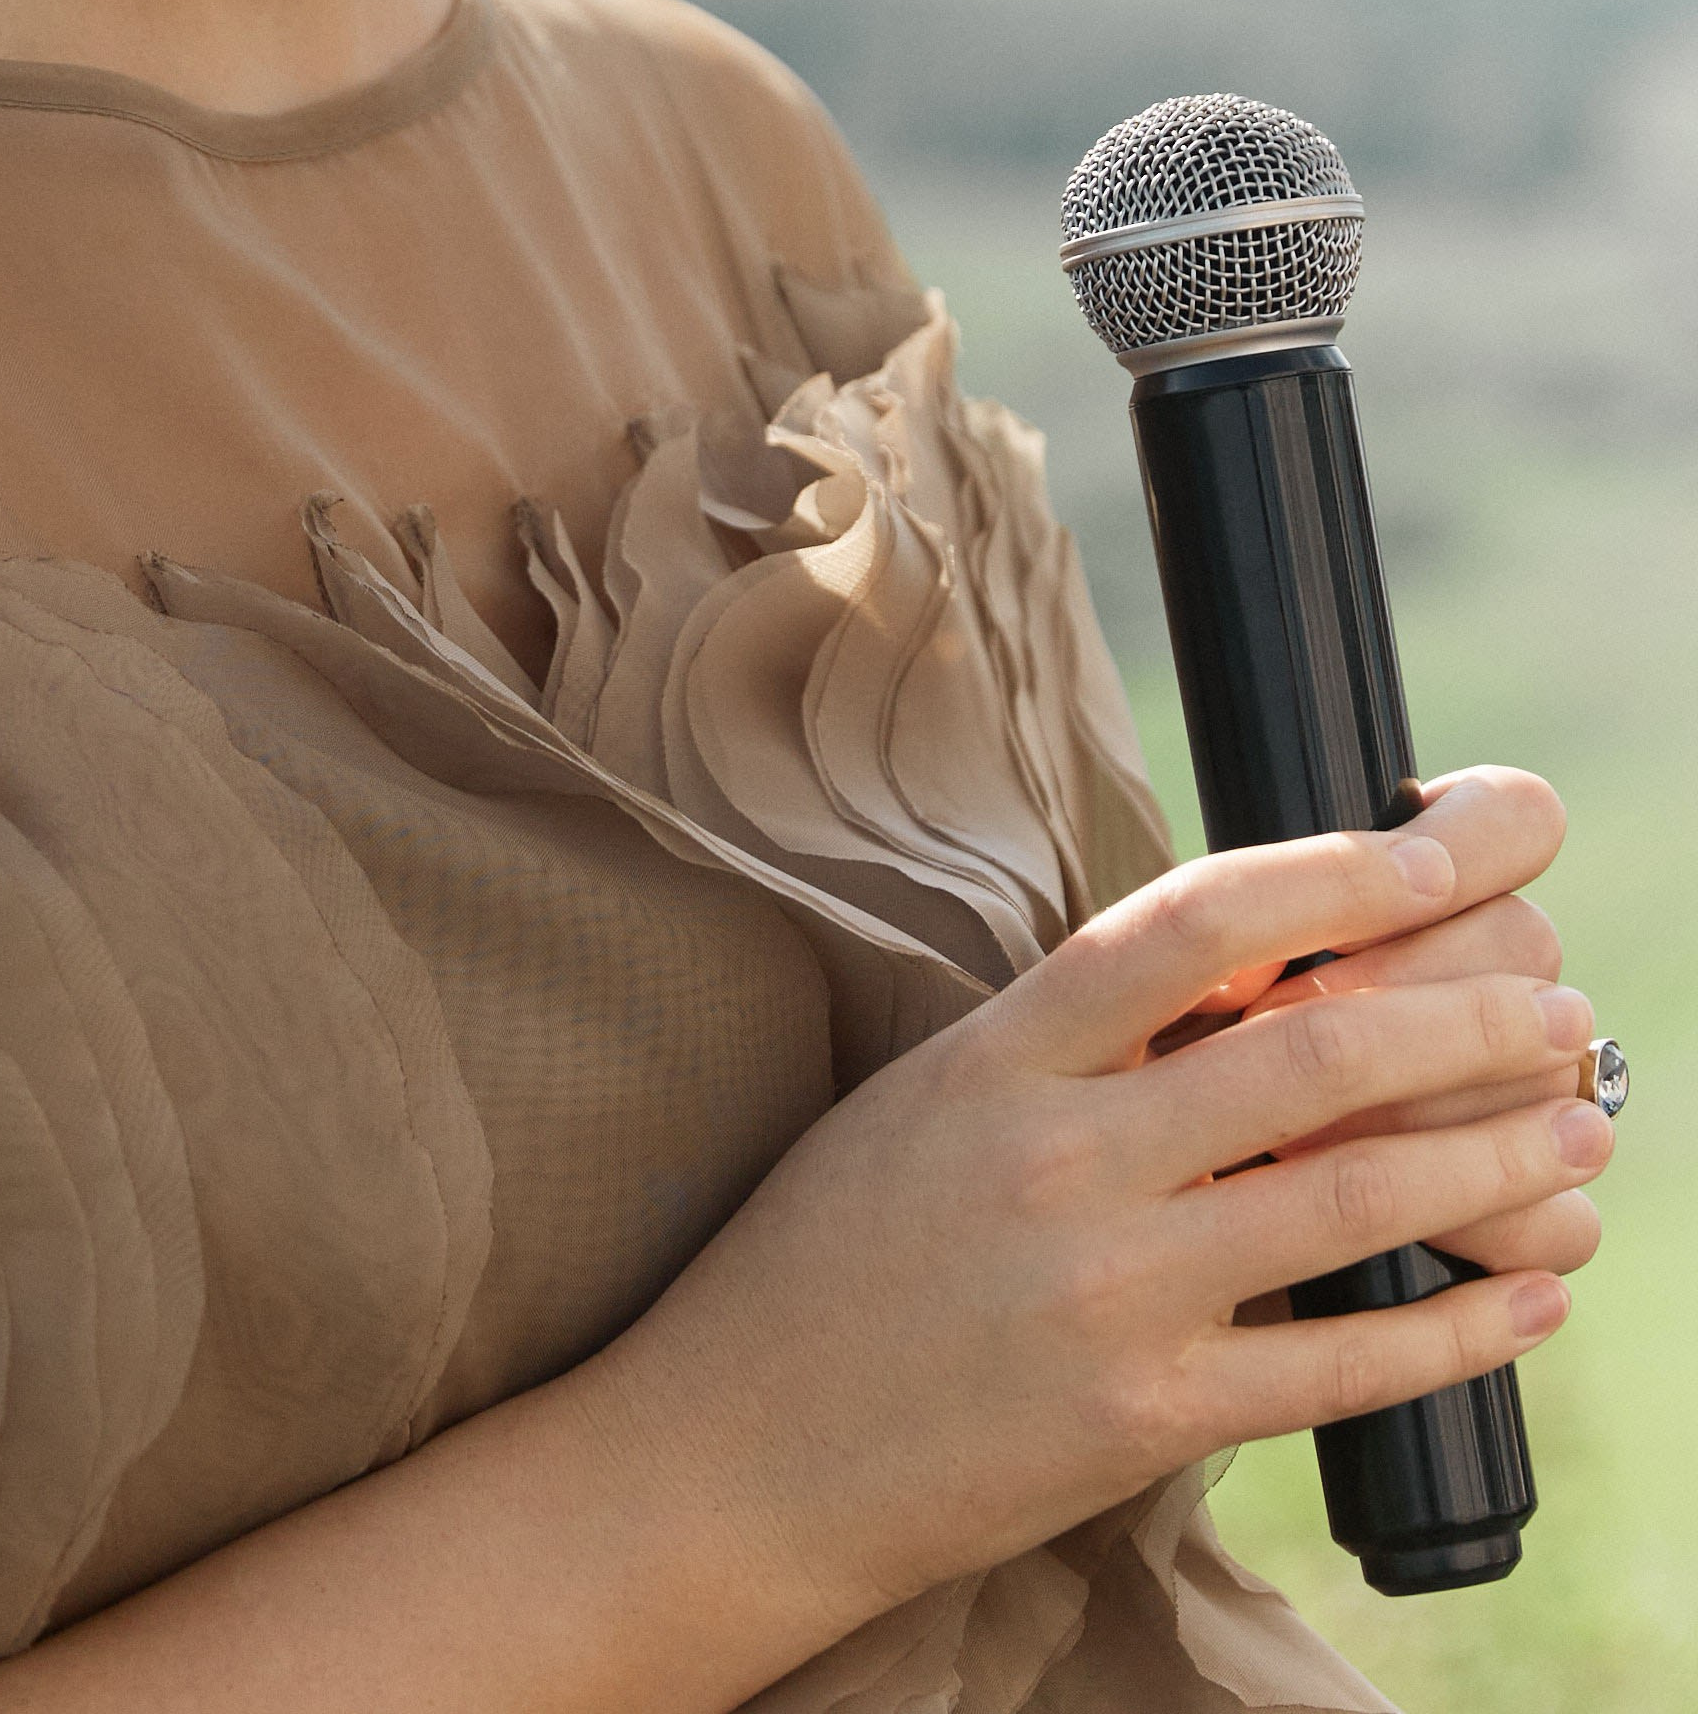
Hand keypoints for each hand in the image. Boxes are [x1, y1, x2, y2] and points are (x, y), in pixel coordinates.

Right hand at [610, 792, 1607, 1642]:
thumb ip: (1073, 1044)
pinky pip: (1339, 1365)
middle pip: (1311, 1056)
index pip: (1190, 921)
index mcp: (1001, 1057)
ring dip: (1493, 1158)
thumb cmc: (833, 1257)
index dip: (1332, 876)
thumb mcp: (934, 1101)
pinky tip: (1529, 1301)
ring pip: (1352, 1199)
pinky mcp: (1140, 1422)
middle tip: (1557, 1004)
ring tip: (1577, 1126)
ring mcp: (1105, 1295)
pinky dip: (1457, 1329)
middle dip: (1466, 1022)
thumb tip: (1245, 974)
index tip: (1436, 864)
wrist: (737, 1451)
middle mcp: (1059, 1160)